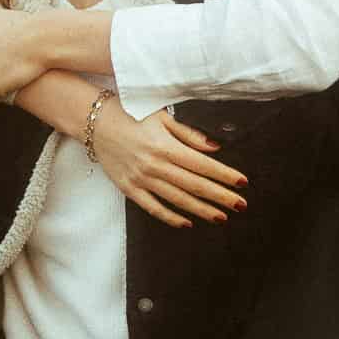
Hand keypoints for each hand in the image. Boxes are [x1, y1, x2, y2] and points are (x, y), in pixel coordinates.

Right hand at [92, 105, 248, 229]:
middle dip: (220, 197)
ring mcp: (141, 180)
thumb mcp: (163, 117)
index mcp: (166, 146)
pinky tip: (187, 222)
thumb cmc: (133, 116)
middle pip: (195, 185)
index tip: (242, 183)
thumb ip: (190, 134)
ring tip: (221, 217)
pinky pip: (153, 208)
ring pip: (177, 200)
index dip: (224, 175)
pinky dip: (171, 217)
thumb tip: (215, 149)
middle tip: (240, 205)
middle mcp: (155, 166)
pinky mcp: (129, 189)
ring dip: (202, 210)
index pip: (203, 165)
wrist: (96, 124)